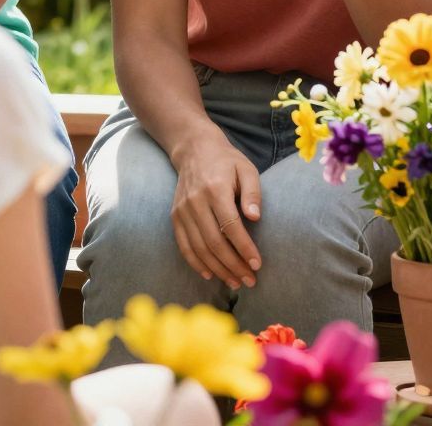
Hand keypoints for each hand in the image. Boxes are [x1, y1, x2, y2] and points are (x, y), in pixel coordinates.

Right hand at [170, 132, 262, 288]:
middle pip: (214, 242)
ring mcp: (182, 210)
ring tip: (235, 282)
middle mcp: (195, 201)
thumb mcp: (246, 169)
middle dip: (233, 265)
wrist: (194, 149)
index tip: (257, 264)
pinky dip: (196, 263)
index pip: (230, 226)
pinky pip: (184, 245)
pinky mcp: (175, 216)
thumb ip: (252, 192)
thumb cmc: (226, 161)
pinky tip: (211, 274)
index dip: (244, 248)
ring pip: (199, 248)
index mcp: (215, 189)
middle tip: (249, 280)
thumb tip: (255, 218)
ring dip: (218, 269)